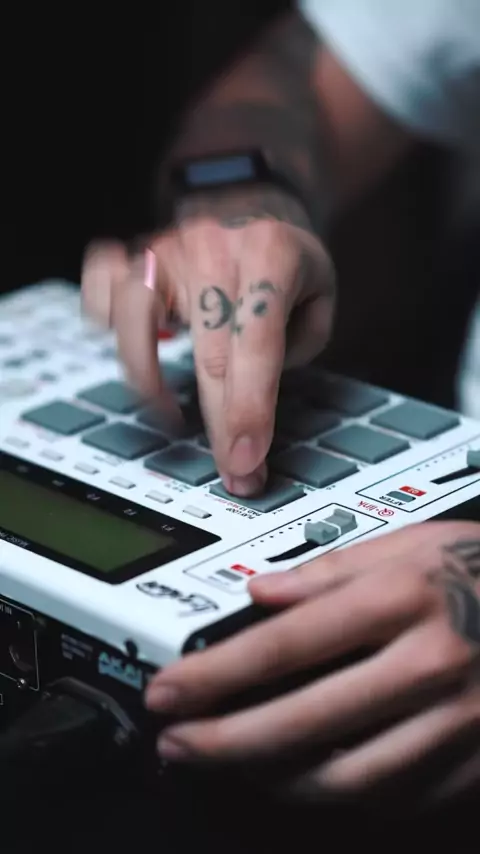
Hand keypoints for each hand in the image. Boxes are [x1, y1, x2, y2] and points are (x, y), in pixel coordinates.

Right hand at [81, 187, 334, 495]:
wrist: (253, 204)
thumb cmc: (286, 263)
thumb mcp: (320, 296)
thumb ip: (296, 346)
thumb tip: (254, 397)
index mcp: (270, 254)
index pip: (258, 344)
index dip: (251, 410)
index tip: (247, 462)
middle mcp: (212, 247)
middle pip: (208, 351)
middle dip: (220, 425)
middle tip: (234, 470)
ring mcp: (166, 248)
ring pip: (135, 315)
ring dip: (149, 381)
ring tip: (172, 415)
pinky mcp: (134, 256)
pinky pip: (99, 287)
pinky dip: (104, 321)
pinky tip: (134, 350)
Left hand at [145, 522, 479, 805]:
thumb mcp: (409, 544)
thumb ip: (328, 570)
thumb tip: (258, 593)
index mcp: (402, 599)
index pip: (283, 646)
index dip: (213, 675)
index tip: (169, 691)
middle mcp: (429, 664)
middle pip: (302, 722)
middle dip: (223, 742)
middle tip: (177, 745)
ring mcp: (458, 723)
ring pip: (346, 778)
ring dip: (273, 779)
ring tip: (228, 765)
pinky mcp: (476, 764)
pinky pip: (396, 798)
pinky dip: (340, 795)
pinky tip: (304, 778)